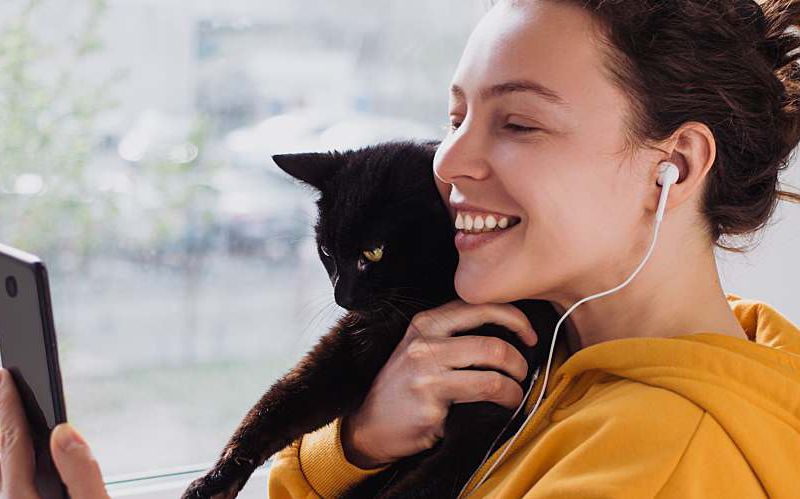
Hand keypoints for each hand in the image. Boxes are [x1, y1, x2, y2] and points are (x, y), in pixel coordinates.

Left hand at [0, 368, 109, 497]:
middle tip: (0, 384)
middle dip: (1, 416)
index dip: (8, 406)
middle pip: (0, 449)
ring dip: (5, 436)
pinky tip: (22, 455)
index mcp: (21, 498)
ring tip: (9, 415)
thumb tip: (65, 432)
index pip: (11, 441)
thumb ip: (81, 473)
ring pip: (2, 467)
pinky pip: (10, 479)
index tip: (5, 376)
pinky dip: (11, 456)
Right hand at [341, 299, 537, 467]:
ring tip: (514, 393)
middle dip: (518, 361)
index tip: (529, 335)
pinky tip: (501, 407)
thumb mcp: (421, 348)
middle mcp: (425, 344)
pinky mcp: (432, 403)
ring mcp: (427, 374)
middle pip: (493, 344)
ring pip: (493, 374)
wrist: (370, 426)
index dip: (514, 318)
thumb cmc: (405, 387)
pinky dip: (503, 402)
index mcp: (426, 323)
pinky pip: (483, 399)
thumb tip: (509, 329)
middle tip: (522, 372)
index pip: (480, 307)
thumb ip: (455, 333)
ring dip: (514, 387)